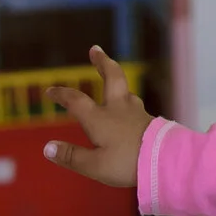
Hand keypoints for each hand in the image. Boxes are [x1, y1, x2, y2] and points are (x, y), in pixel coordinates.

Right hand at [42, 47, 151, 189]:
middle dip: (102, 63)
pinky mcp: (151, 121)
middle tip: (95, 49)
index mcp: (100, 118)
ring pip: (126, 92)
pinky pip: (135, 106)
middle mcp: (119, 110)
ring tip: (112, 77)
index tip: (50, 90)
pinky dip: (127, 101)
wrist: (168, 160)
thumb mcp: (93, 165)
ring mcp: (138, 113)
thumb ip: (71, 156)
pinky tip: (129, 108)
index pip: (76, 101)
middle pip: (112, 78)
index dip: (62, 94)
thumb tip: (47, 147)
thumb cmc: (128, 162)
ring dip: (117, 81)